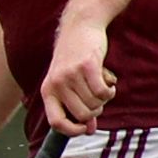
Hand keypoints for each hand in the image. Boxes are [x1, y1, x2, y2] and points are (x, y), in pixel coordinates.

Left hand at [40, 16, 116, 131]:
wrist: (79, 27)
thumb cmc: (74, 58)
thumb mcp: (68, 82)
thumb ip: (77, 106)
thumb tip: (89, 129)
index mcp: (48, 91)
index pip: (56, 122)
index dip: (72, 130)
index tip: (86, 128)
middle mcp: (56, 85)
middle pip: (83, 114)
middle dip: (96, 110)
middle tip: (99, 98)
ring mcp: (71, 75)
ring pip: (95, 104)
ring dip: (104, 97)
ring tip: (101, 83)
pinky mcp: (87, 67)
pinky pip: (103, 92)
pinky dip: (110, 90)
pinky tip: (108, 81)